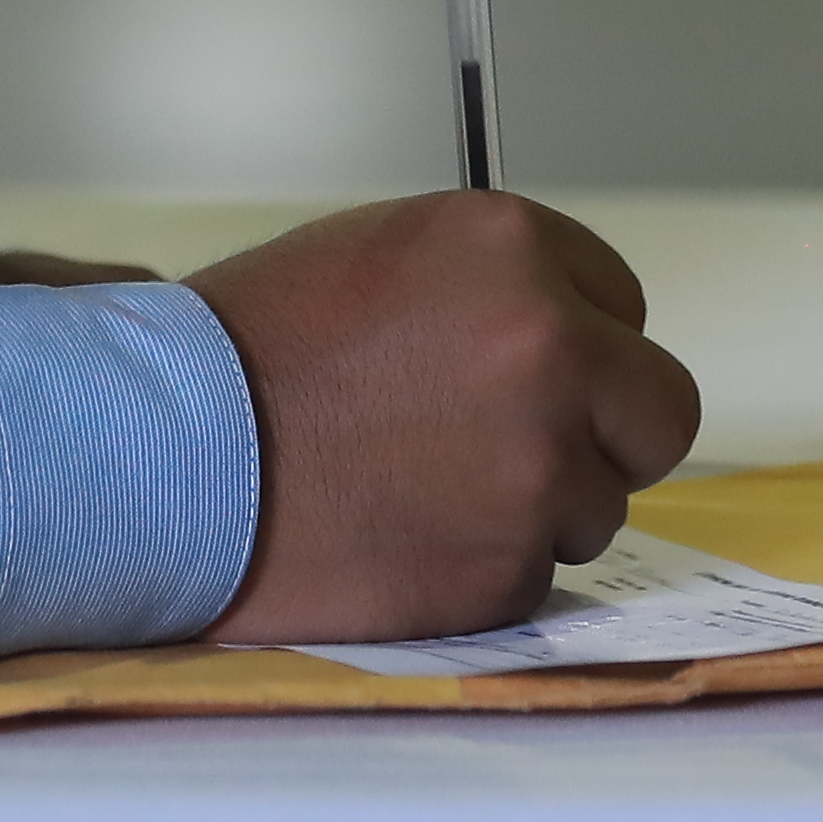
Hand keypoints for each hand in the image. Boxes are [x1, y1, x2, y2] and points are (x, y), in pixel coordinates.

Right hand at [186, 193, 702, 642]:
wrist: (163, 456)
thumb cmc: (254, 352)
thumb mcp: (389, 256)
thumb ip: (498, 287)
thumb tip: (582, 333)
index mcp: (513, 247)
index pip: (626, 302)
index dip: (576, 341)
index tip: (518, 369)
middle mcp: (549, 343)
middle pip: (660, 410)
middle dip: (605, 431)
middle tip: (520, 448)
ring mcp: (536, 463)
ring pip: (601, 503)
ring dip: (537, 508)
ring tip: (423, 491)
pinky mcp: (507, 568)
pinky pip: (539, 575)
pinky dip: (484, 570)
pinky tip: (404, 540)